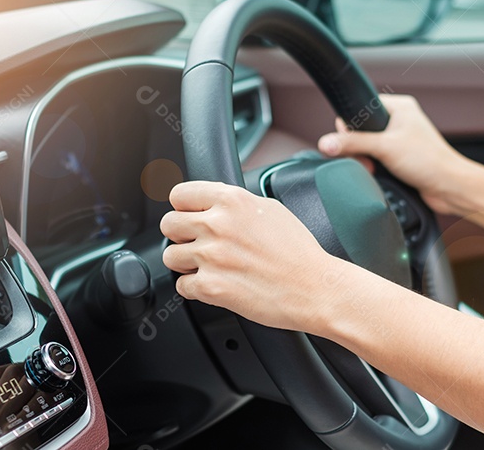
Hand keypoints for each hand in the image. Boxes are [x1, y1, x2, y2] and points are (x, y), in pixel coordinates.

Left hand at [160, 181, 344, 332]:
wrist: (315, 288)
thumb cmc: (300, 253)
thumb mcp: (270, 209)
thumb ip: (236, 203)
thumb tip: (215, 201)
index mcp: (232, 201)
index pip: (179, 195)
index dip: (183, 207)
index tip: (188, 216)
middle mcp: (218, 225)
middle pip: (168, 225)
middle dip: (181, 235)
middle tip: (197, 244)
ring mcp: (211, 256)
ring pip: (170, 257)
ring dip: (185, 263)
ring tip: (207, 266)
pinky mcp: (211, 287)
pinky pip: (182, 285)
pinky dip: (195, 288)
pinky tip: (214, 284)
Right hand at [317, 94, 482, 214]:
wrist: (450, 188)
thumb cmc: (430, 162)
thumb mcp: (385, 148)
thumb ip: (353, 143)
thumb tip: (326, 142)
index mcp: (399, 106)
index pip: (360, 108)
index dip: (351, 126)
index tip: (352, 142)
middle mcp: (399, 120)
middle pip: (361, 130)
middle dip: (358, 147)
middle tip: (367, 159)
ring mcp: (400, 140)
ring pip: (367, 147)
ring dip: (367, 160)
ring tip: (376, 168)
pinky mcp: (400, 158)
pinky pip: (376, 160)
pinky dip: (375, 168)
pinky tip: (381, 174)